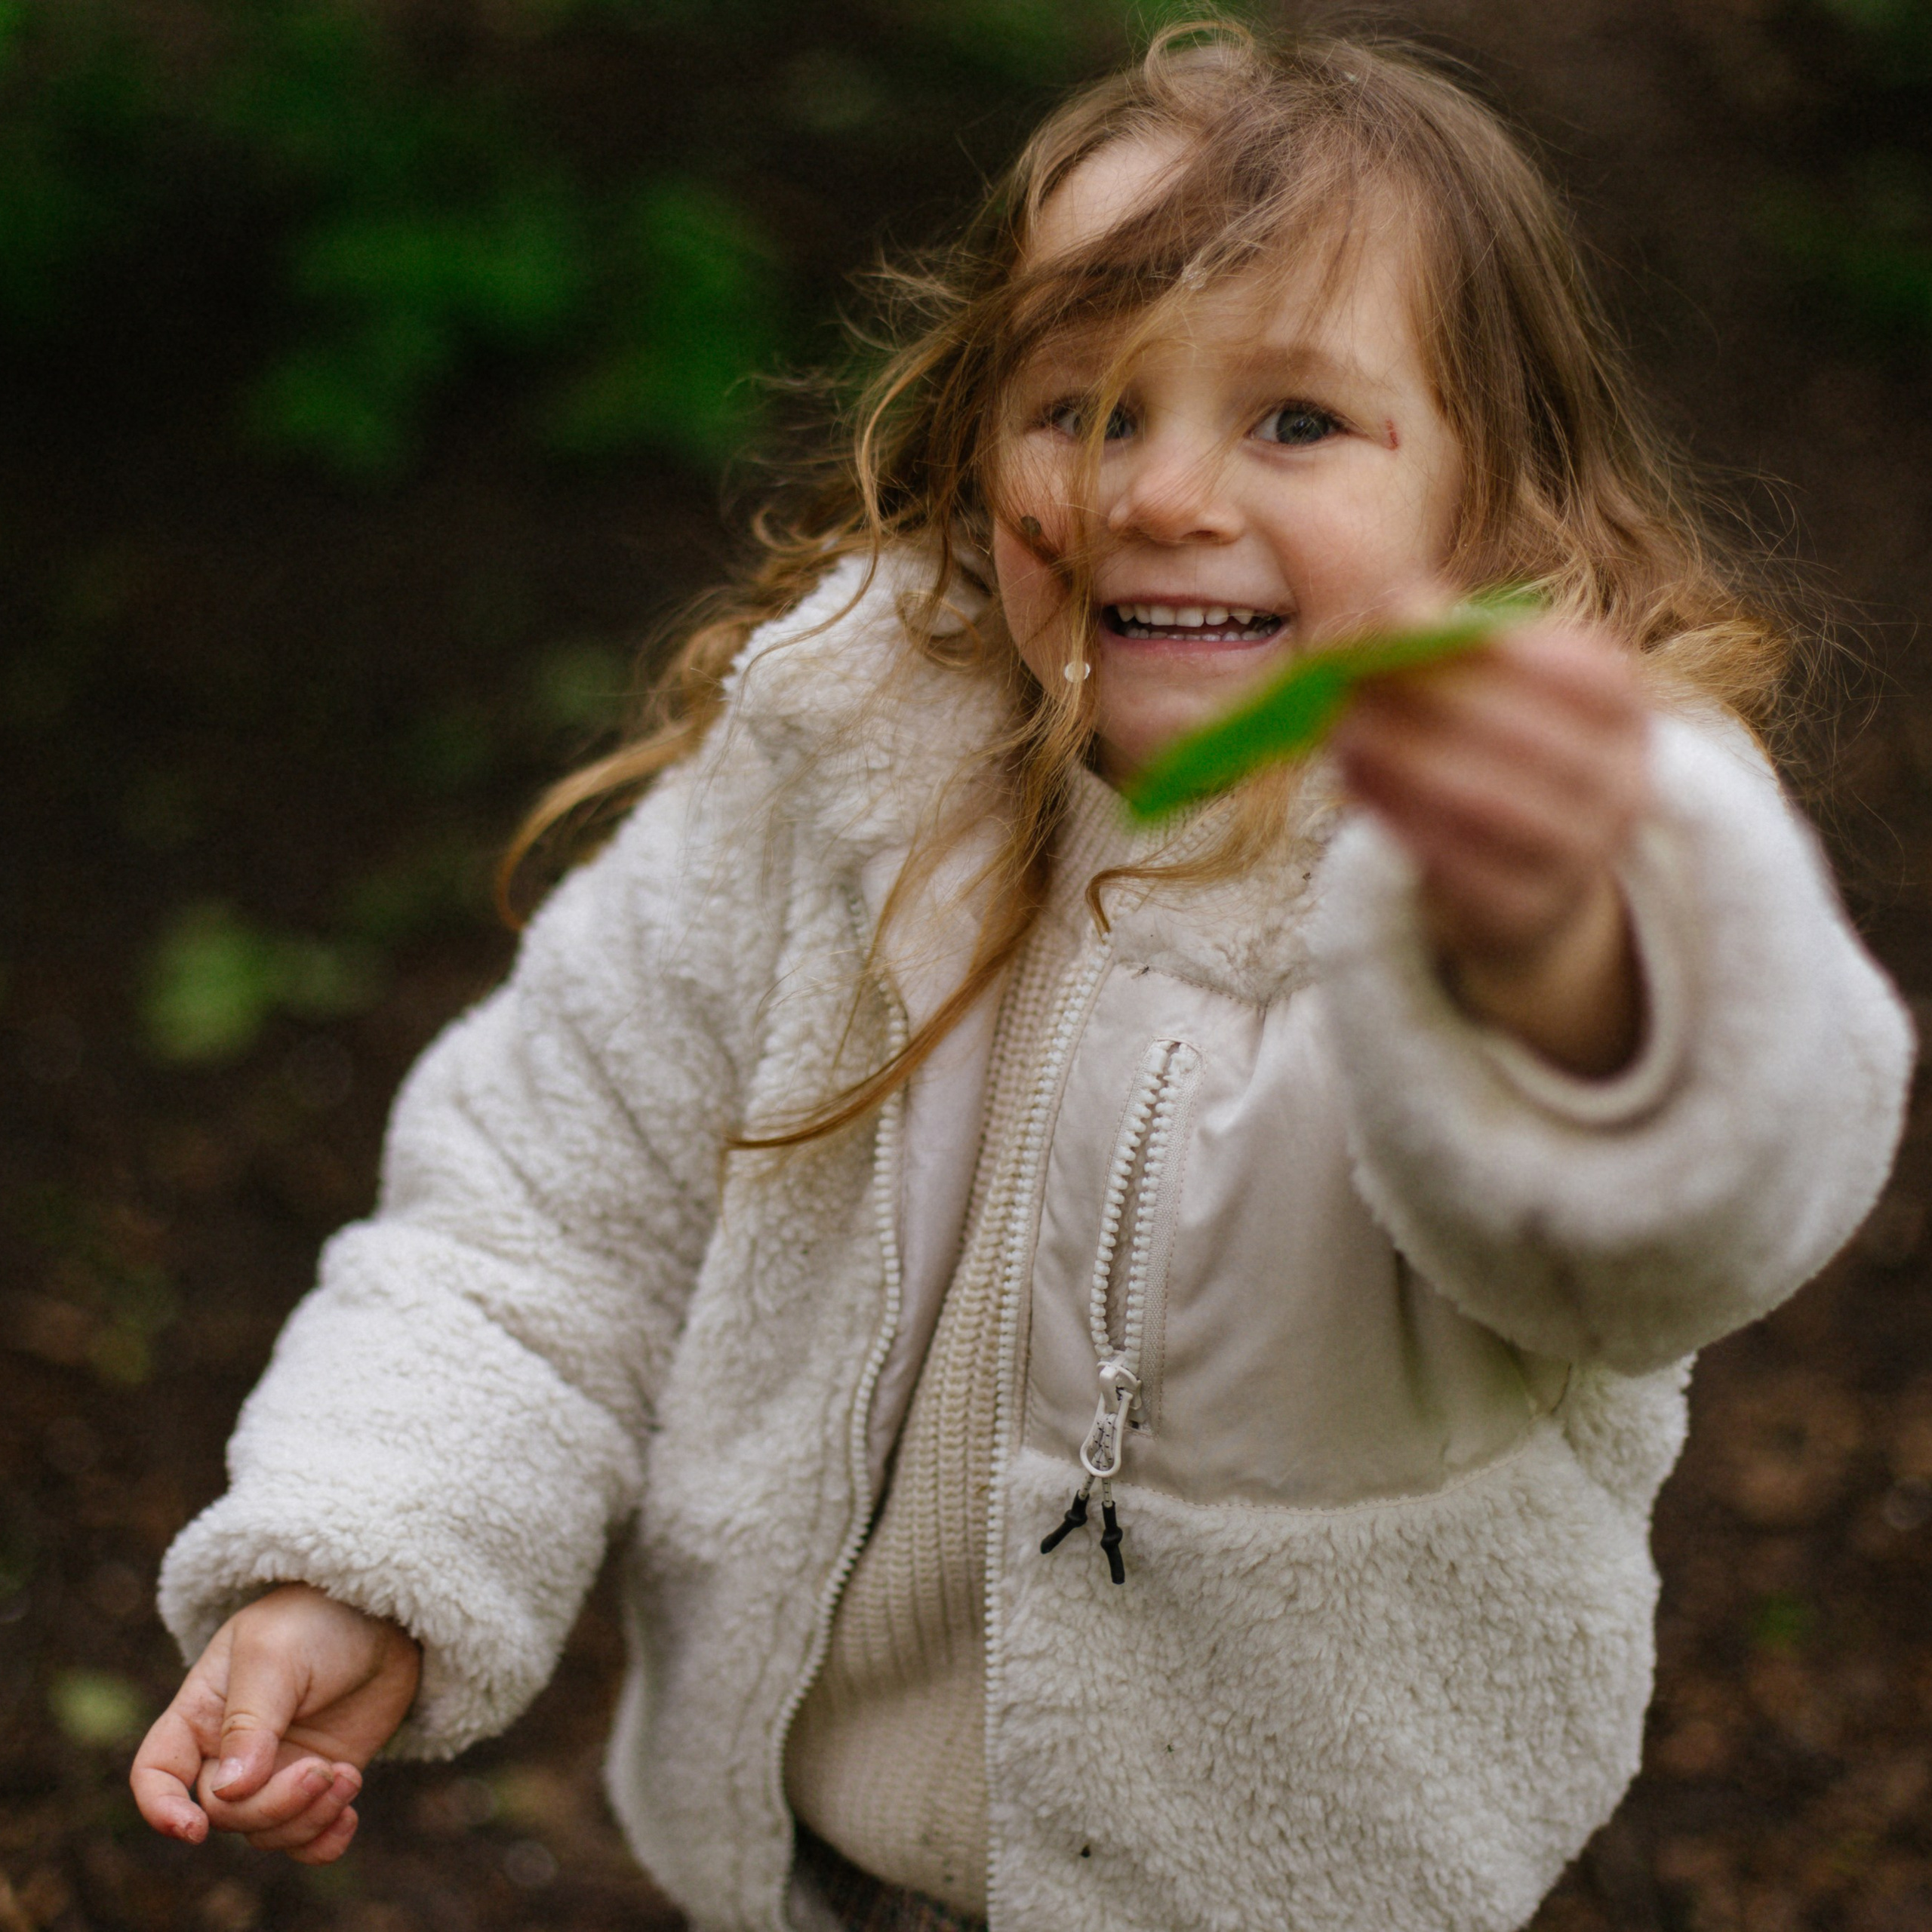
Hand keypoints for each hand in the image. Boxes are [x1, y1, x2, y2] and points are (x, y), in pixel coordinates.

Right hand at [131, 1583, 421, 1863]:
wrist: (383, 1615)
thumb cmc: (315, 1620)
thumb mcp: (274, 1654)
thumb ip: (249, 1722)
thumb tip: (229, 1791)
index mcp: (200, 1713)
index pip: (156, 1773)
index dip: (162, 1808)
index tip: (195, 1828)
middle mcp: (229, 1751)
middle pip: (223, 1811)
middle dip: (270, 1804)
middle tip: (321, 1770)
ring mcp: (275, 1770)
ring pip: (265, 1831)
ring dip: (306, 1819)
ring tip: (346, 1778)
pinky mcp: (317, 1781)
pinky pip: (304, 1838)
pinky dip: (323, 1842)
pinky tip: (348, 1817)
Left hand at [1329, 614, 1649, 1076]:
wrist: (1528, 890)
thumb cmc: (1500, 761)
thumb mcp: (1494, 698)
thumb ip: (1452, 644)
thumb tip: (1394, 605)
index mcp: (1627, 717)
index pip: (1588, 671)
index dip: (1496, 642)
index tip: (1399, 616)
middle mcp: (1621, 786)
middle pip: (1523, 732)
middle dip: (1426, 699)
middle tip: (1346, 678)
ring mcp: (1580, 857)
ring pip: (1484, 798)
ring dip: (1401, 757)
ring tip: (1340, 728)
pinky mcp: (1523, 911)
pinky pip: (1452, 860)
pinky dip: (1395, 815)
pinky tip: (1351, 781)